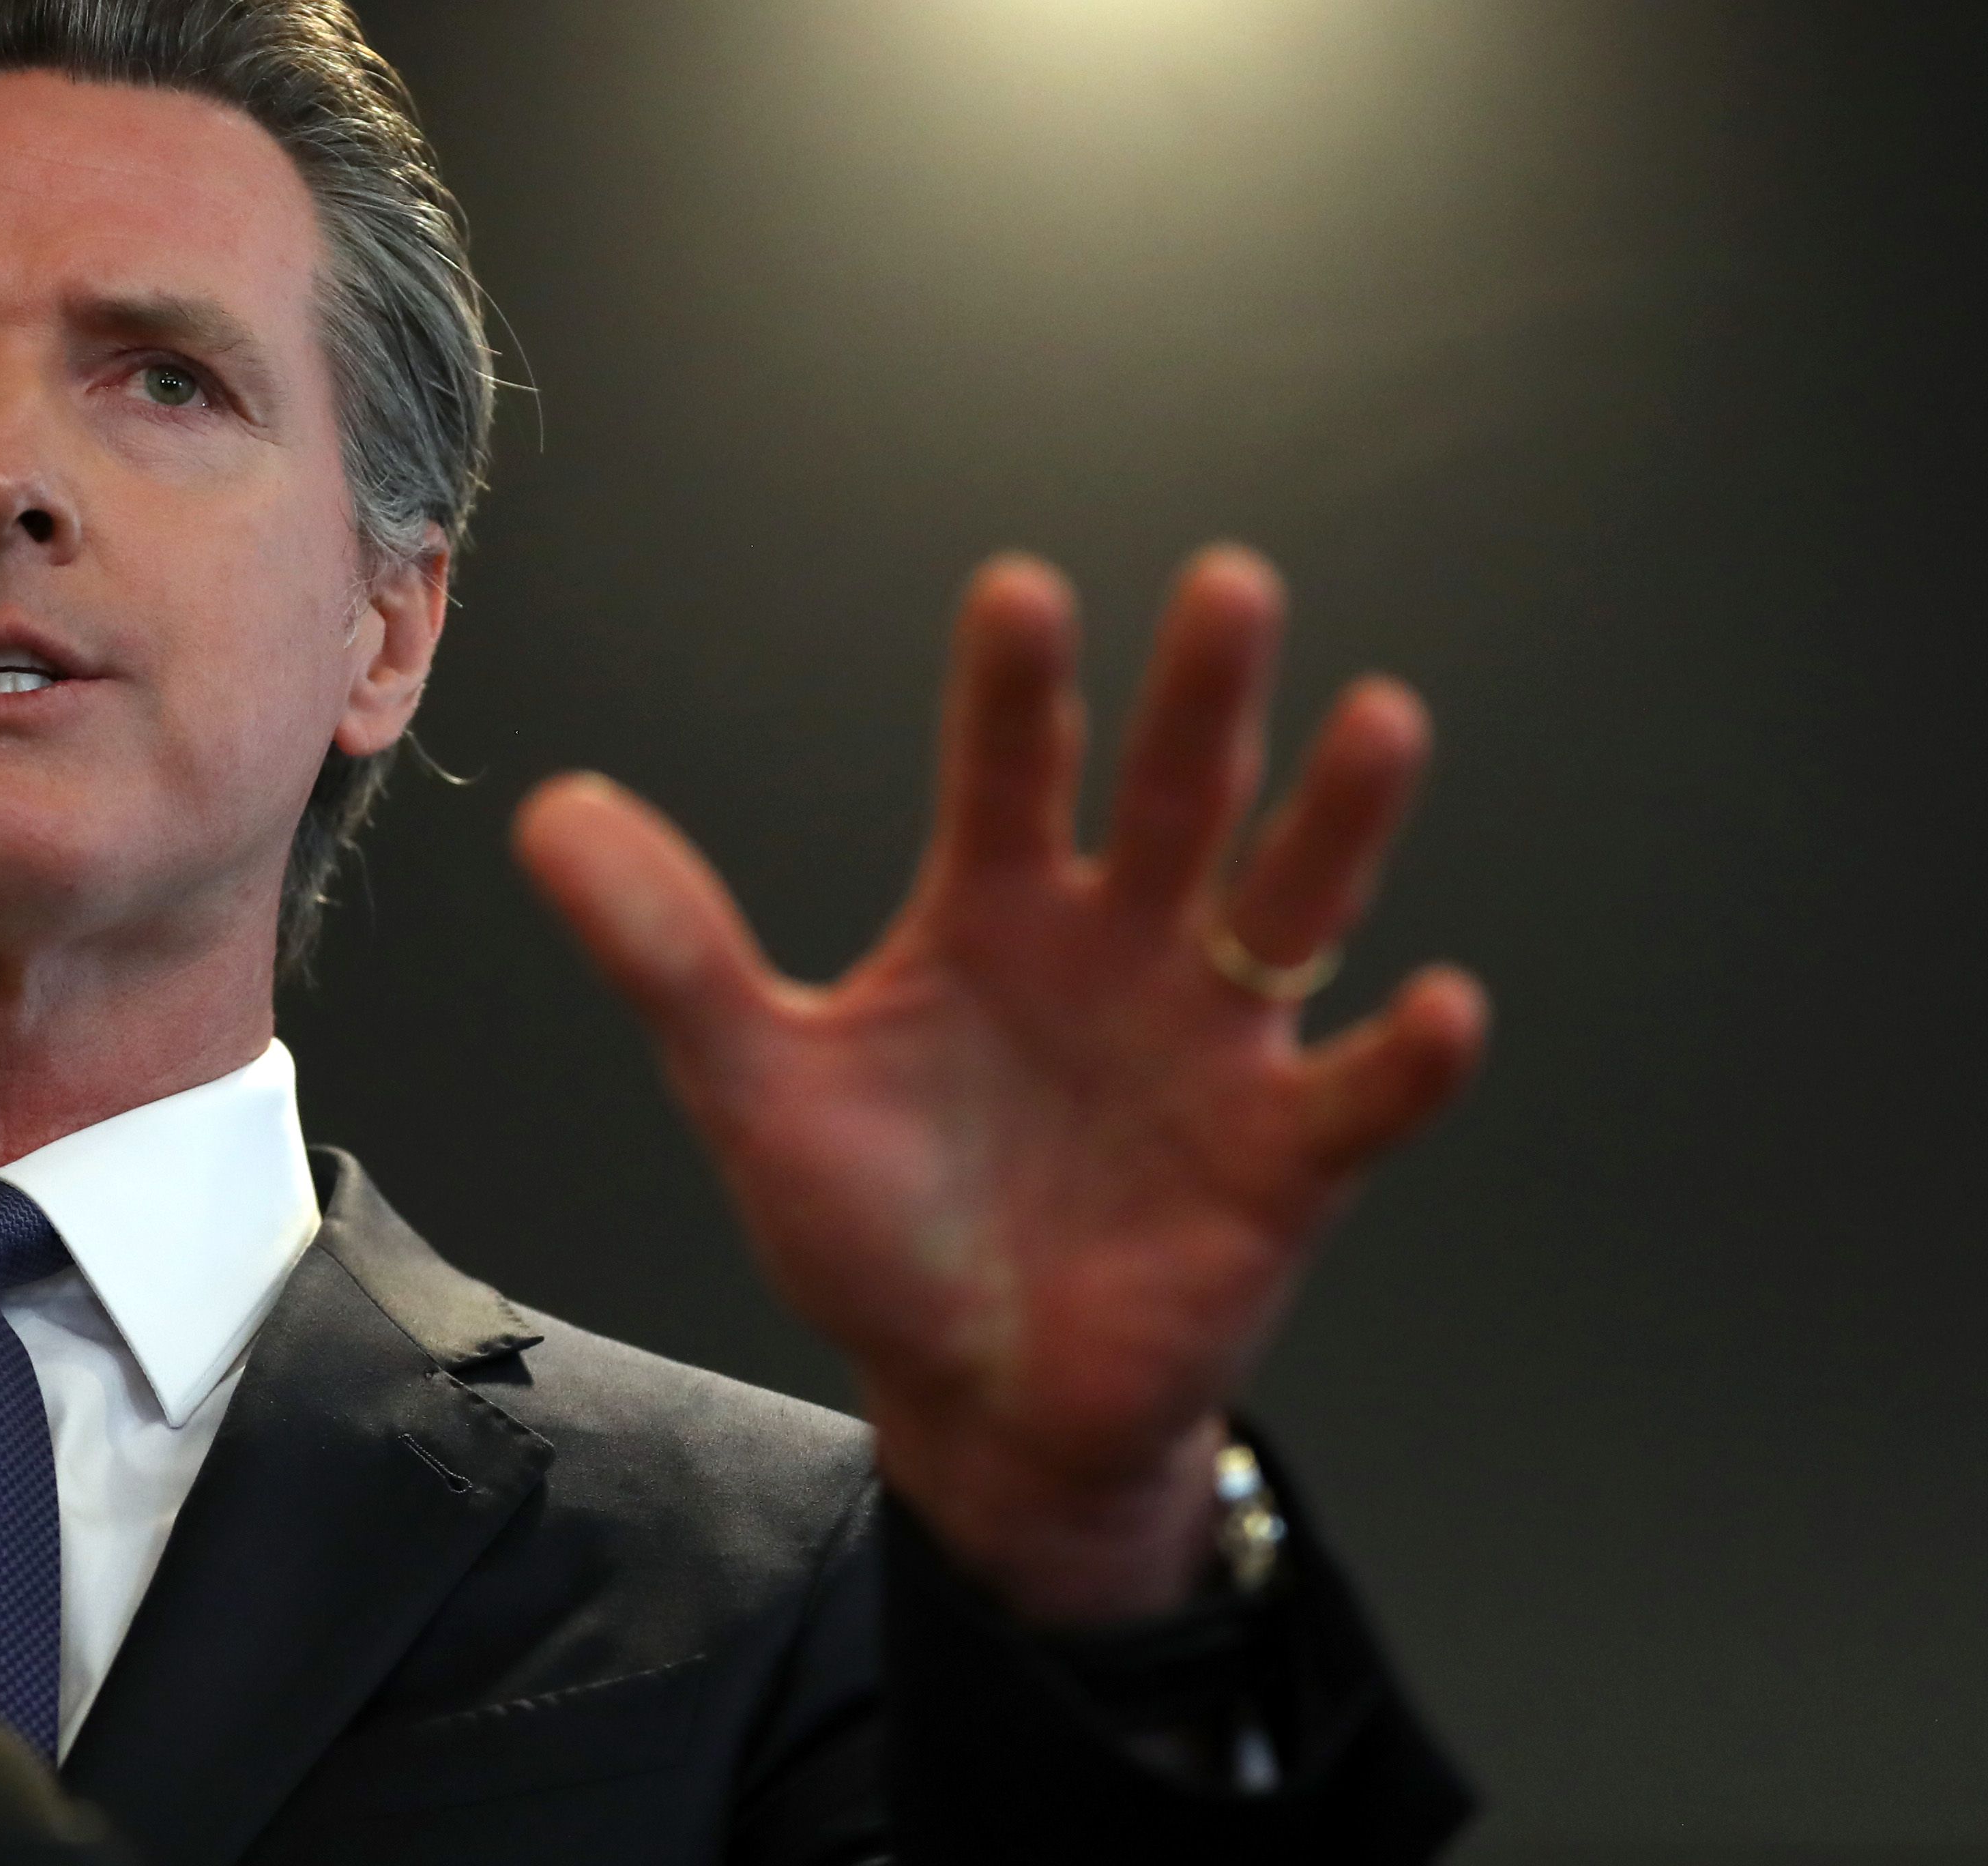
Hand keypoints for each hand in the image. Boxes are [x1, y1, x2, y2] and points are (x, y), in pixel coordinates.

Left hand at [513, 547, 1485, 1623]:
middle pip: (1175, 796)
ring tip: (1380, 721)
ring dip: (1338, 821)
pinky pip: (1358, 1098)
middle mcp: (1121, 947)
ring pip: (1292, 907)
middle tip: (1230, 584)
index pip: (1010, 768)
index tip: (1019, 589)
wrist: (976, 1402)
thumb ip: (668, 952)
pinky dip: (1406, 1057)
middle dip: (1202, 696)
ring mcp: (1214, 1046)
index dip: (1017, 687)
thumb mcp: (756, 1087)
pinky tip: (1442, 1004)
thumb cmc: (879, 1230)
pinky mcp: (1283, 1162)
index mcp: (996, 913)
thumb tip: (544, 813)